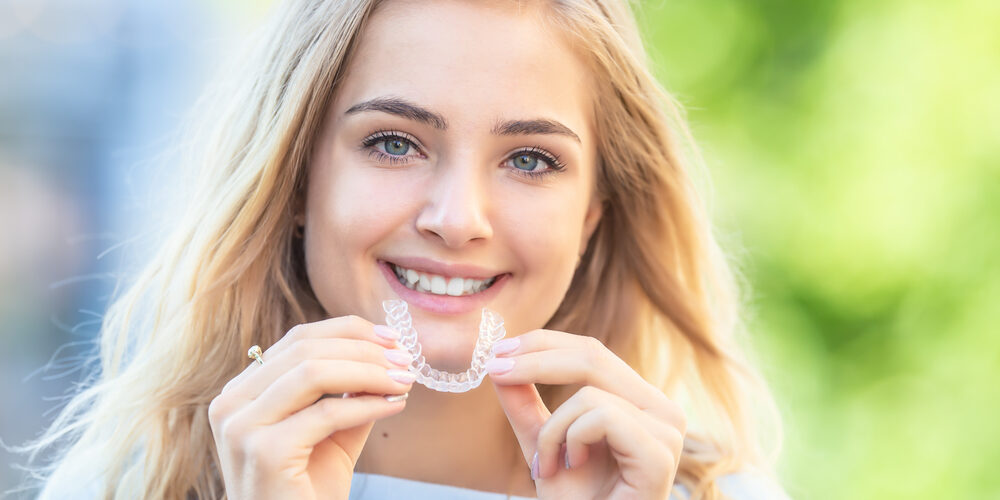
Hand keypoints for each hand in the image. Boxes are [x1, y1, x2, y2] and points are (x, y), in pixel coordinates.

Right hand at [208, 316, 414, 499]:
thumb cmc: (307, 490)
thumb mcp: (331, 432)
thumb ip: (349, 393)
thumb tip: (387, 355)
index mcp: (242, 392)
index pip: (298, 340)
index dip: (349, 331)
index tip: (393, 338)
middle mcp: (231, 404)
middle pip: (305, 349)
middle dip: (364, 349)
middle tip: (406, 360)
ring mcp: (242, 427)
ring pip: (314, 372)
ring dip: (369, 371)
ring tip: (404, 380)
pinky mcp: (264, 452)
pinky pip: (326, 413)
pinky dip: (366, 405)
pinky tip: (394, 406)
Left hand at [488, 329, 686, 499]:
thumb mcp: (543, 444)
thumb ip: (525, 406)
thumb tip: (499, 362)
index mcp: (640, 402)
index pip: (592, 352)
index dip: (543, 344)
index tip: (498, 351)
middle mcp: (662, 410)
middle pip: (593, 356)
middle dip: (535, 360)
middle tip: (496, 370)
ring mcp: (667, 431)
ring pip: (590, 393)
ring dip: (552, 431)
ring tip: (549, 465)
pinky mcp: (659, 454)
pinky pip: (601, 417)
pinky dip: (571, 440)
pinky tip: (572, 467)